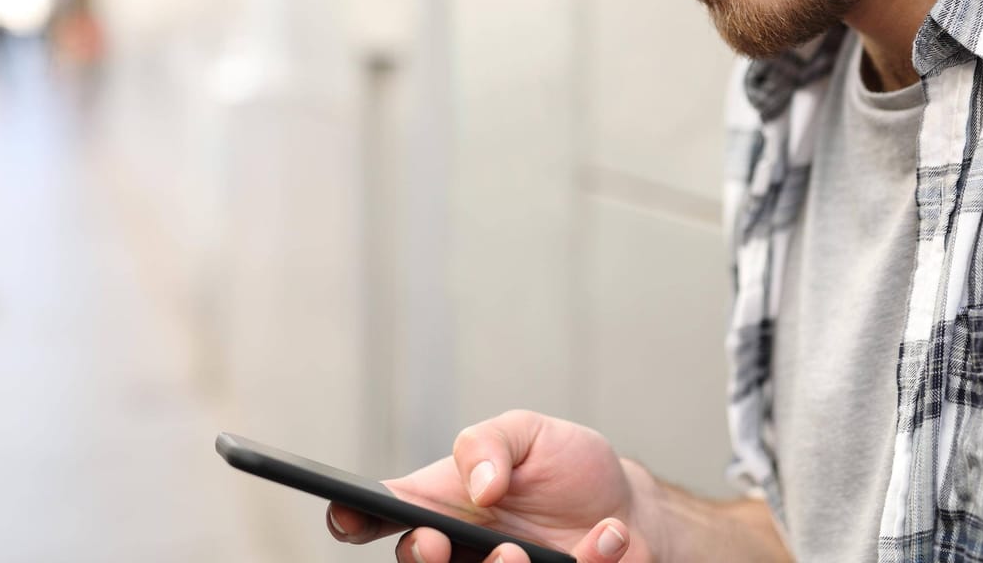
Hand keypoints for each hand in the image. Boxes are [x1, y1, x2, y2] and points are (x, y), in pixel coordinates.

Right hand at [325, 410, 653, 562]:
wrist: (633, 509)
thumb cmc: (568, 470)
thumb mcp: (528, 432)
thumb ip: (489, 443)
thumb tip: (480, 486)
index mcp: (438, 508)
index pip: (378, 517)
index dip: (351, 518)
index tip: (349, 514)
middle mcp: (459, 553)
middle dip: (419, 555)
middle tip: (437, 540)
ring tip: (519, 550)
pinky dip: (589, 560)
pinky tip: (608, 534)